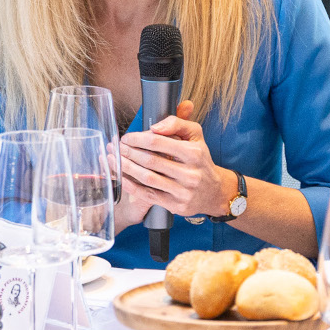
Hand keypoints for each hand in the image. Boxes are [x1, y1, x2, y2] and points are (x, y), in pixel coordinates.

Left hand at [118, 101, 233, 221]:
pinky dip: (132, 185)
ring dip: (126, 168)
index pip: (158, 141)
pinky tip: (122, 178)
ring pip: (147, 178)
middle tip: (116, 147)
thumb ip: (177, 123)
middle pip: (150, 160)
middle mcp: (190, 173)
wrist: (214, 192)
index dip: (138, 138)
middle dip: (129, 152)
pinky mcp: (176, 205)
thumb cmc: (200, 160)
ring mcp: (183, 191)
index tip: (127, 138)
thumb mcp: (195, 136)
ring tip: (115, 160)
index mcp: (194, 153)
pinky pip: (148, 194)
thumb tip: (155, 127)